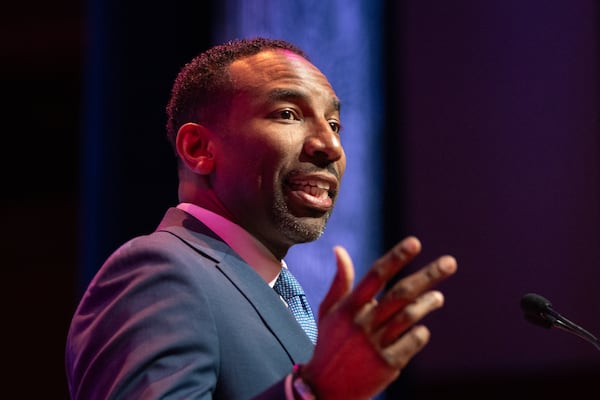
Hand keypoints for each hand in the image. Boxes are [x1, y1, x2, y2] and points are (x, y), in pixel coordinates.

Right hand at [301, 236, 456, 399]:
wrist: (325, 388)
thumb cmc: (329, 342)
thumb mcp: (329, 311)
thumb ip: (340, 281)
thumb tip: (339, 249)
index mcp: (348, 307)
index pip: (375, 275)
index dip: (396, 258)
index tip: (415, 242)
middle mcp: (362, 323)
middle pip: (401, 293)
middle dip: (428, 276)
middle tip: (451, 262)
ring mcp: (375, 344)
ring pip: (410, 316)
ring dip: (429, 303)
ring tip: (438, 296)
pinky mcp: (387, 365)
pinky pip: (413, 341)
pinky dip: (420, 332)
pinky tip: (421, 329)